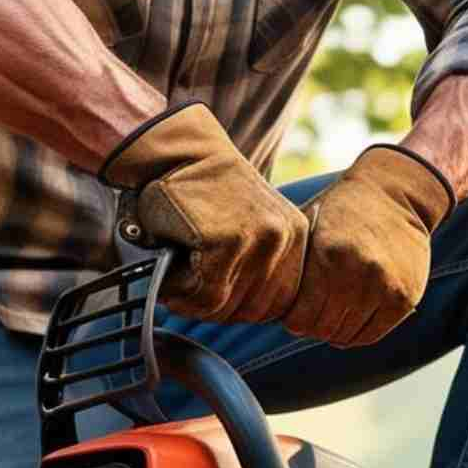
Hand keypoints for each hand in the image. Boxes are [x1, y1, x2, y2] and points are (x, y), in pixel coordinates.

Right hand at [100, 103, 306, 321]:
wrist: (177, 154)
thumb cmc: (202, 194)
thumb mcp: (248, 225)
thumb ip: (258, 264)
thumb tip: (251, 313)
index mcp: (295, 236)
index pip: (279, 304)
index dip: (241, 309)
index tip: (214, 297)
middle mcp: (284, 237)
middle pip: (255, 310)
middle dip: (217, 309)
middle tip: (189, 290)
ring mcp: (259, 239)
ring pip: (229, 307)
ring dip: (195, 301)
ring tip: (178, 275)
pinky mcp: (228, 242)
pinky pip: (206, 297)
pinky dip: (181, 292)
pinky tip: (172, 270)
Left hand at [283, 145, 454, 346]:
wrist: (396, 195)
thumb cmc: (340, 211)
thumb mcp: (306, 224)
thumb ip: (287, 260)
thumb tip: (257, 299)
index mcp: (328, 254)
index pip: (298, 318)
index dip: (290, 319)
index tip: (291, 310)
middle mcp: (359, 272)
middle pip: (321, 330)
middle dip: (311, 326)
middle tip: (310, 314)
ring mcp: (385, 287)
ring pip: (345, 337)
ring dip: (333, 330)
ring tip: (329, 314)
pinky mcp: (405, 298)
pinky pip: (370, 336)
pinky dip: (355, 333)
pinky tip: (349, 318)